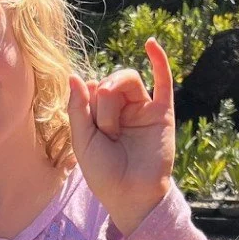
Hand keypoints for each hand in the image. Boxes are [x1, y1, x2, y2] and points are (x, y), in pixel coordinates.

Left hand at [68, 37, 174, 237]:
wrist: (130, 195)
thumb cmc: (104, 173)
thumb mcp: (82, 140)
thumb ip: (77, 108)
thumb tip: (75, 76)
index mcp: (101, 113)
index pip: (92, 88)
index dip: (88, 106)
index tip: (91, 132)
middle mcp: (123, 108)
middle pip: (109, 81)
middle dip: (102, 103)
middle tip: (106, 132)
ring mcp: (143, 109)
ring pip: (128, 79)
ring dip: (115, 99)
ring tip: (115, 129)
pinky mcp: (163, 113)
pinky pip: (163, 81)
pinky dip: (159, 61)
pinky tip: (151, 44)